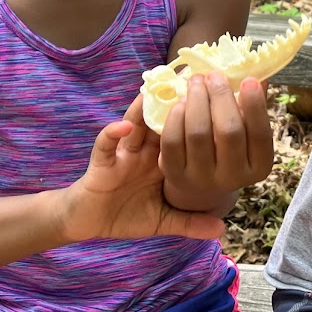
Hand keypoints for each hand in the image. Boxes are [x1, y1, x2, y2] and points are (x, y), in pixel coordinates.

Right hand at [58, 98, 225, 243]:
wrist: (90, 223)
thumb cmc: (127, 216)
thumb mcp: (163, 220)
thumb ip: (190, 223)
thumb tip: (222, 229)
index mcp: (162, 161)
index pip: (183, 136)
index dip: (198, 121)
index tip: (215, 104)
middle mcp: (145, 152)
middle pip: (162, 124)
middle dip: (175, 103)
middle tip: (193, 81)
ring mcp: (123, 154)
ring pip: (135, 126)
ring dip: (144, 109)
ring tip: (158, 91)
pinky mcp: (102, 163)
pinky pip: (105, 145)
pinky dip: (112, 134)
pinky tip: (122, 127)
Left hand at [158, 73, 273, 212]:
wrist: (201, 182)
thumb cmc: (228, 148)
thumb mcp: (246, 133)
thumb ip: (252, 107)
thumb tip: (258, 74)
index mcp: (258, 166)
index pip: (260, 135)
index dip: (255, 106)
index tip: (248, 80)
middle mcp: (232, 178)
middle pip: (228, 131)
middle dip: (220, 96)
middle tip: (214, 75)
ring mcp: (202, 178)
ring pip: (198, 133)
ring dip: (197, 100)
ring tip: (196, 82)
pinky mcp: (175, 175)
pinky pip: (173, 141)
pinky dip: (176, 116)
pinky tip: (181, 102)